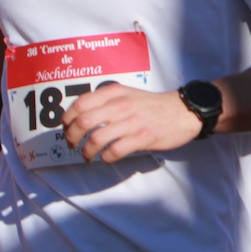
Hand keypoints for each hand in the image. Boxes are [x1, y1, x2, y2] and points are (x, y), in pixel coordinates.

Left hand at [61, 84, 203, 162]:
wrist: (183, 111)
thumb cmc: (153, 105)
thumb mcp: (128, 94)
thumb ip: (107, 101)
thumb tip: (81, 117)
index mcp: (115, 92)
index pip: (81, 103)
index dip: (68, 118)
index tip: (67, 128)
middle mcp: (121, 105)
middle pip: (84, 122)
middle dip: (72, 137)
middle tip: (73, 145)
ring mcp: (132, 121)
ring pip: (96, 138)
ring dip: (87, 151)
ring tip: (88, 156)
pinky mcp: (142, 137)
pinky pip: (115, 151)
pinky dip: (106, 158)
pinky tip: (106, 158)